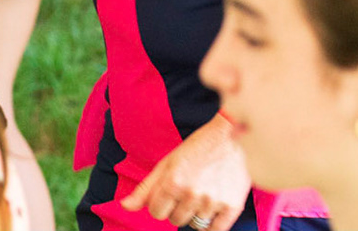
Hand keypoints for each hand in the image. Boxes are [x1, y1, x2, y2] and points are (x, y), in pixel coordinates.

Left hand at [120, 116, 249, 230]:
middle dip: (178, 207)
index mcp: (173, 181)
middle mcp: (192, 193)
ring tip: (203, 191)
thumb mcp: (168, 162)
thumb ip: (146, 187)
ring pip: (194, 225)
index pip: (156, 212)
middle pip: (175, 220)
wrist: (233, 135)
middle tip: (190, 188)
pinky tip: (213, 205)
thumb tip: (124, 206)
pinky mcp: (232, 207)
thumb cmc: (198, 147)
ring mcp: (212, 201)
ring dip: (196, 213)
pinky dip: (212, 223)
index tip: (170, 191)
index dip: (161, 202)